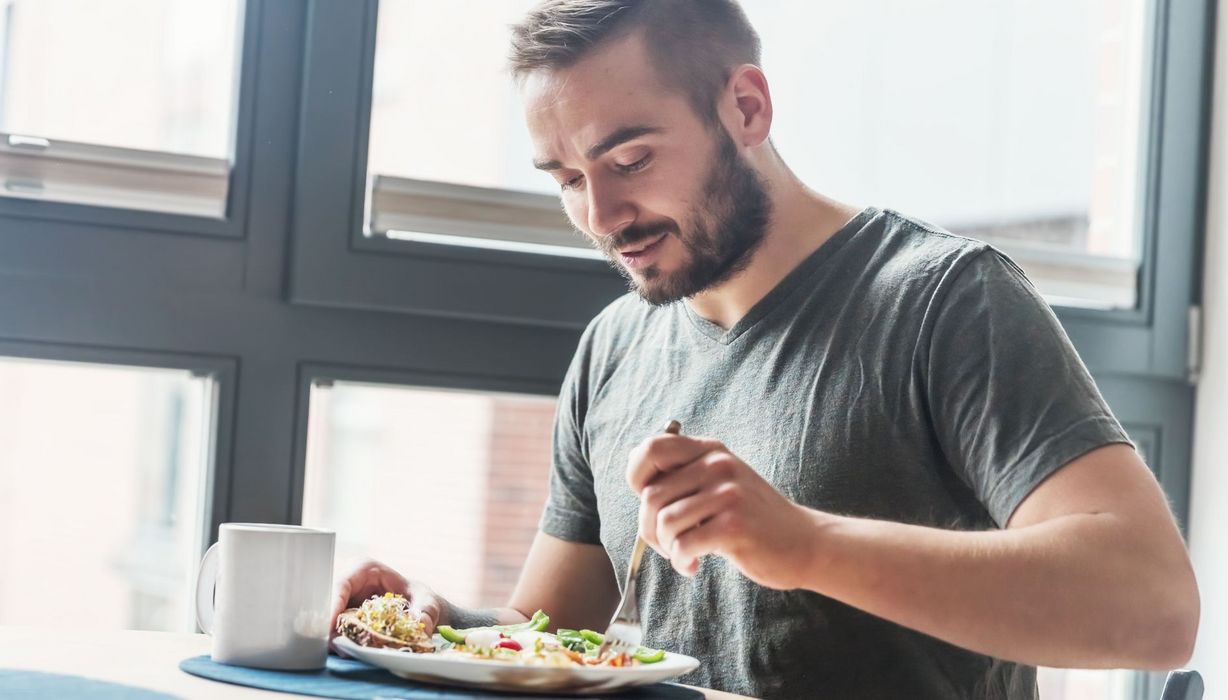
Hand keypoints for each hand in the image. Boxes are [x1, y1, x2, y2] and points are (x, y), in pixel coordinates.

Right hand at [328, 559, 445, 655]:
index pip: (341, 584)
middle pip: (329, 604)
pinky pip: (336, 630)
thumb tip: (421, 625)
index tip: (331, 624)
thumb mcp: (426, 601)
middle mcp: (349, 583)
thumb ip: (425, 610)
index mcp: (364, 569)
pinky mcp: (344, 618)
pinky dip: (341, 641)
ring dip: (334, 636)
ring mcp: (344, 601)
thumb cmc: (419, 597)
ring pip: (329, 619)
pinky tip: (350, 652)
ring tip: (346, 652)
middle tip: (338, 646)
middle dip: (330, 626)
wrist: (418, 607)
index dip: (333, 604)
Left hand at [627, 434, 818, 588]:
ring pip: (664, 522)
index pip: (652, 448)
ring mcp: (728, 493)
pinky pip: (683, 545)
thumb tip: (636, 474)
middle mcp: (718, 464)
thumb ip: (686, 475)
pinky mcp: (734, 525)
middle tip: (667, 545)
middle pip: (651, 495)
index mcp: (710, 450)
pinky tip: (693, 565)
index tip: (649, 503)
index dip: (637, 477)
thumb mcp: (721, 482)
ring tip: (684, 555)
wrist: (804, 542)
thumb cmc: (753, 518)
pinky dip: (680, 561)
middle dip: (649, 529)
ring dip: (666, 548)